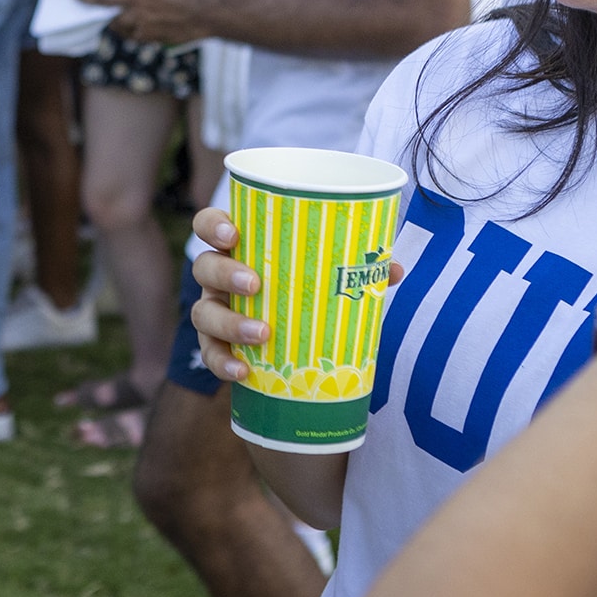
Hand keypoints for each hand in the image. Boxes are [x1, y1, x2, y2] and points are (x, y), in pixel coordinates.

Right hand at [188, 206, 399, 381]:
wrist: (298, 342)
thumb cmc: (309, 292)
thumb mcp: (329, 276)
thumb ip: (357, 268)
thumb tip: (394, 269)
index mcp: (241, 249)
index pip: (209, 225)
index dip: (212, 226)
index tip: (233, 233)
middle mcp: (219, 278)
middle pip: (204, 267)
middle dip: (225, 273)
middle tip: (256, 284)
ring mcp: (214, 312)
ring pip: (202, 313)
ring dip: (229, 322)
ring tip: (263, 333)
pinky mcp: (218, 346)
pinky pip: (210, 354)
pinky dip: (222, 362)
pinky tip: (243, 371)